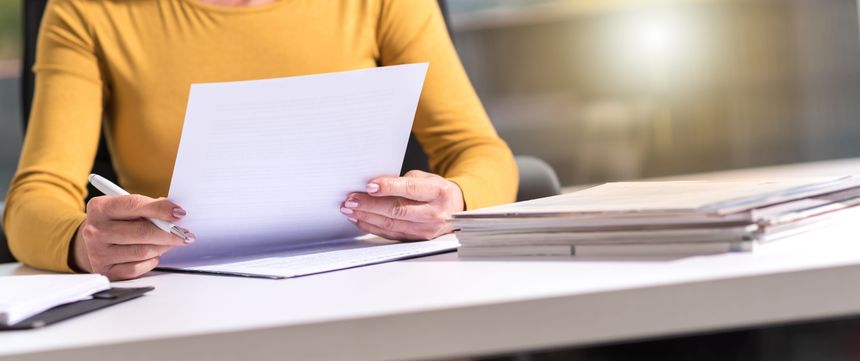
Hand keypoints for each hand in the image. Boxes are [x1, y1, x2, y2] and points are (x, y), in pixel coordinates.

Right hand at [72, 195, 194, 280]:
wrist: (96, 241)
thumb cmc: (118, 221)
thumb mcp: (128, 208)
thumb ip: (149, 208)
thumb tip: (176, 213)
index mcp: (100, 207)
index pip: (134, 205)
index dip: (160, 209)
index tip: (179, 213)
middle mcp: (95, 230)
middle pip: (141, 232)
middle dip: (169, 233)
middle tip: (184, 234)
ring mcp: (98, 253)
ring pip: (142, 251)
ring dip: (162, 247)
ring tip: (169, 243)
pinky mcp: (105, 271)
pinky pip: (137, 268)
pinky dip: (150, 261)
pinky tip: (152, 255)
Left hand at [340, 170, 464, 239]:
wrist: (454, 211)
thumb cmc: (436, 191)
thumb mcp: (426, 179)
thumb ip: (403, 181)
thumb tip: (373, 186)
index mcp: (438, 192)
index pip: (411, 190)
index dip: (389, 187)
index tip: (369, 186)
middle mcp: (434, 213)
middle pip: (397, 210)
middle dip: (370, 205)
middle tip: (350, 200)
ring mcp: (425, 230)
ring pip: (391, 224)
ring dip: (366, 216)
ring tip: (349, 209)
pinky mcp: (416, 240)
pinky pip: (390, 234)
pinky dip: (372, 226)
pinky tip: (360, 219)